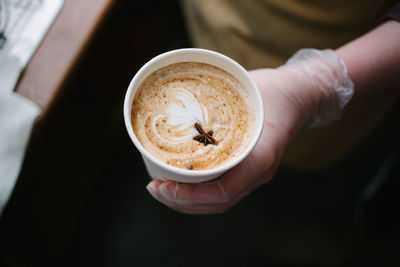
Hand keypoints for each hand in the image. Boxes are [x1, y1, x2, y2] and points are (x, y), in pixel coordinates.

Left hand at [146, 49, 353, 213]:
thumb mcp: (246, 90)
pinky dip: (198, 191)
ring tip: (162, 188)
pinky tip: (181, 180)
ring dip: (187, 200)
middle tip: (154, 188)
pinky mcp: (249, 168)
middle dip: (180, 202)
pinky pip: (222, 189)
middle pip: (215, 204)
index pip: (220, 194)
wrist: (300, 96)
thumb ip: (216, 100)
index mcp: (259, 160)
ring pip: (218, 201)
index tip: (160, 186)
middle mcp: (257, 173)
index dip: (187, 196)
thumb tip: (176, 104)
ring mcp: (254, 174)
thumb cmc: (274, 92)